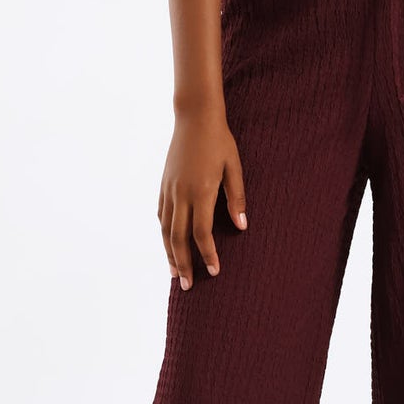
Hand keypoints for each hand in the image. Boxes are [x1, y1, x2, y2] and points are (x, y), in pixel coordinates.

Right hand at [159, 104, 247, 289]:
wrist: (194, 117)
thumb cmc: (220, 141)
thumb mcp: (234, 167)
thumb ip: (237, 197)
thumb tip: (242, 226)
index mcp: (201, 192)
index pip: (201, 233)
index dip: (207, 254)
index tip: (214, 272)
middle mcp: (181, 194)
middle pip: (178, 238)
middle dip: (184, 264)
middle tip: (188, 286)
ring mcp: (169, 190)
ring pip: (166, 229)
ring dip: (169, 253)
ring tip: (175, 273)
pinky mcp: (163, 184)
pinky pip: (161, 214)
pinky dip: (164, 233)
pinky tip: (168, 243)